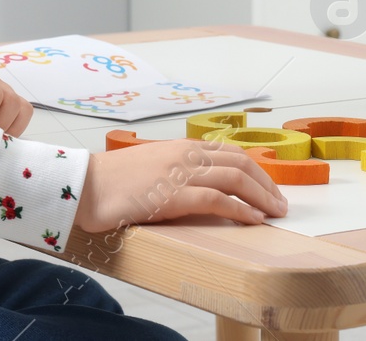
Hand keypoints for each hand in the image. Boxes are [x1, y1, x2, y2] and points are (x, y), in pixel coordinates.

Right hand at [73, 139, 288, 231]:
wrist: (84, 185)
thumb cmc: (113, 182)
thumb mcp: (151, 169)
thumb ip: (176, 172)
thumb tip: (199, 188)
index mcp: (180, 147)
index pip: (230, 153)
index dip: (256, 171)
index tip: (269, 188)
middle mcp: (185, 154)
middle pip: (240, 162)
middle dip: (266, 183)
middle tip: (281, 203)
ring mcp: (180, 172)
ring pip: (234, 177)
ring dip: (261, 196)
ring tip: (276, 212)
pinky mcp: (172, 193)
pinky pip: (217, 198)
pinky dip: (240, 208)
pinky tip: (253, 219)